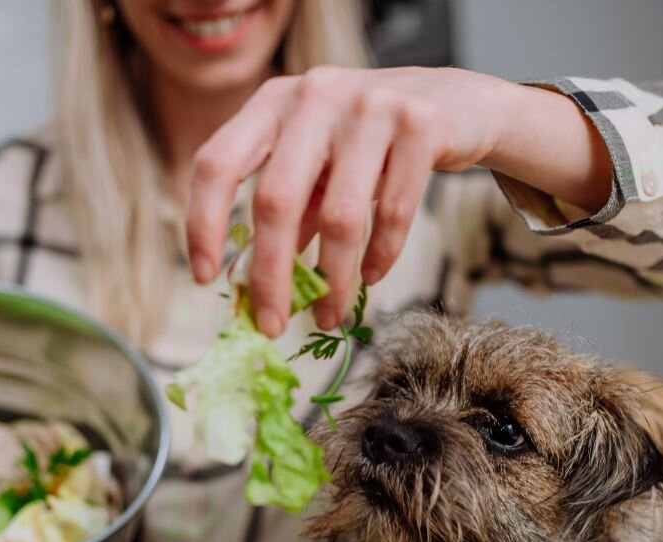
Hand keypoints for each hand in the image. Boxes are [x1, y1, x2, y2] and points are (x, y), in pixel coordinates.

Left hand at [185, 66, 613, 336]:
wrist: (457, 104)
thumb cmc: (370, 143)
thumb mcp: (319, 166)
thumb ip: (287, 208)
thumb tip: (254, 285)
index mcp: (273, 102)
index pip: (218, 163)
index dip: (204, 224)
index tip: (205, 278)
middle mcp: (315, 95)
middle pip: (276, 200)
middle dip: (270, 275)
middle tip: (271, 325)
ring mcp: (370, 106)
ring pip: (339, 216)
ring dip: (332, 280)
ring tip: (330, 315)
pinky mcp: (421, 124)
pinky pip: (395, 212)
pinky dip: (381, 256)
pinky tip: (372, 276)